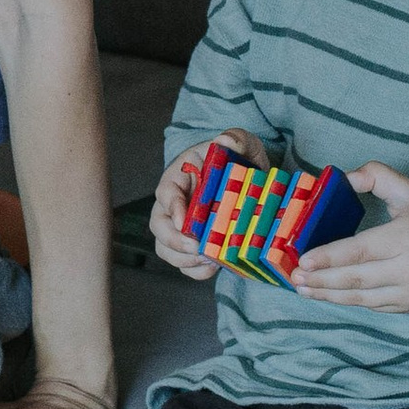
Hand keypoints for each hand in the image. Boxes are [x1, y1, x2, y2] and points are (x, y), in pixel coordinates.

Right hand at [150, 136, 251, 278]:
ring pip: (167, 249)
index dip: (173, 208)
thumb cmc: (239, 157)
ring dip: (183, 259)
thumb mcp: (243, 142)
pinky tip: (214, 267)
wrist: (249, 175)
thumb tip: (225, 141)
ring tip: (208, 261)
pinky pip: (186, 263)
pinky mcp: (196, 243)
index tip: (187, 223)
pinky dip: (196, 271)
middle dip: (174, 241)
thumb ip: (236, 138)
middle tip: (197, 249)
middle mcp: (176, 203)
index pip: (166, 192)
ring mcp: (183, 226)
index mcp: (181, 176)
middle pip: (159, 226)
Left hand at [289, 164, 408, 312]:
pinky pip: (371, 305)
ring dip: (328, 295)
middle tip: (292, 276)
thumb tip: (343, 178)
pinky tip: (328, 294)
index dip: (329, 257)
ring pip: (360, 297)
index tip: (303, 260)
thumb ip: (378, 177)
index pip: (360, 250)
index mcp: (408, 237)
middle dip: (320, 280)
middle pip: (355, 278)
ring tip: (302, 289)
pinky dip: (348, 300)